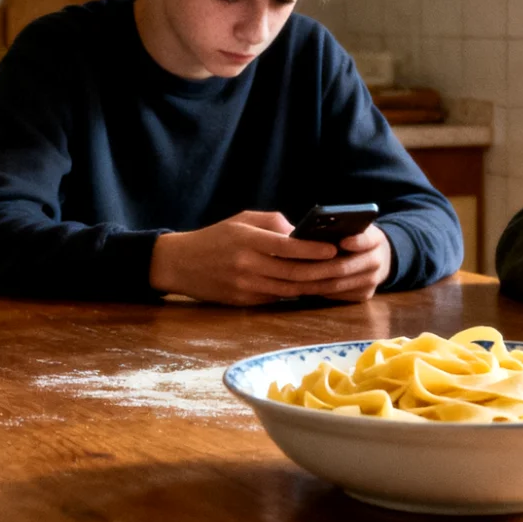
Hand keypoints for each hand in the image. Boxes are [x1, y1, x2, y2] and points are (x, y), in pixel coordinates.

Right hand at [148, 211, 391, 305]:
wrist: (180, 264)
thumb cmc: (214, 237)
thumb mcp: (240, 219)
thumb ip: (272, 222)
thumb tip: (301, 233)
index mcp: (246, 240)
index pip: (287, 247)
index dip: (312, 249)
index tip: (332, 248)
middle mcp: (246, 265)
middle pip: (293, 272)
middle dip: (321, 271)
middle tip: (342, 267)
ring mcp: (245, 286)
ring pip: (288, 289)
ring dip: (313, 286)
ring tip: (334, 280)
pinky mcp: (244, 301)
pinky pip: (276, 298)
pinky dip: (295, 294)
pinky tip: (311, 288)